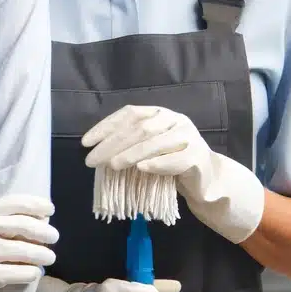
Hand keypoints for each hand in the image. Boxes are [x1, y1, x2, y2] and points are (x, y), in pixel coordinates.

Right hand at [0, 179, 58, 291]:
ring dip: (43, 254)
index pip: (15, 203)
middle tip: (53, 236)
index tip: (48, 209)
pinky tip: (33, 273)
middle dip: (46, 231)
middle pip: (27, 227)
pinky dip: (31, 273)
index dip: (37, 205)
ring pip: (28, 252)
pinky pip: (19, 273)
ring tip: (48, 257)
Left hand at [83, 105, 264, 242]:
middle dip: (111, 144)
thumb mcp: (146, 148)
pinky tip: (141, 169)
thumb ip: (128, 142)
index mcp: (159, 113)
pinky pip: (175, 160)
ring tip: (112, 165)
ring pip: (154, 142)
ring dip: (130, 154)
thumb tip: (95, 149)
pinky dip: (156, 164)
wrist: (205, 178)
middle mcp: (174, 119)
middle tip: (93, 160)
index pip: (128, 114)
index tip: (85, 143)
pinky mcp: (198, 157)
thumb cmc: (169, 161)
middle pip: (139, 129)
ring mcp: (189, 136)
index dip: (105, 127)